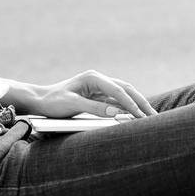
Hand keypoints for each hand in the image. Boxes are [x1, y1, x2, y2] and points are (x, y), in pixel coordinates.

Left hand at [30, 70, 158, 119]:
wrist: (41, 100)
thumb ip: (94, 108)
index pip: (117, 90)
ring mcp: (99, 88)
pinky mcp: (98, 97)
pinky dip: (128, 109)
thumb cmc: (53, 101)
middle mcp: (99, 80)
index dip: (130, 103)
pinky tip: (136, 117)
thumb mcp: (72, 105)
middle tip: (153, 116)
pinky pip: (117, 102)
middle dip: (141, 102)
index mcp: (93, 78)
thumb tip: (115, 113)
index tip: (140, 115)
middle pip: (126, 89)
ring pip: (124, 95)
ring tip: (150, 117)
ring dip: (137, 105)